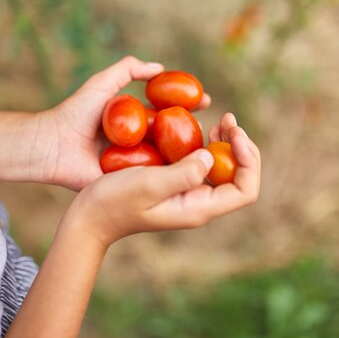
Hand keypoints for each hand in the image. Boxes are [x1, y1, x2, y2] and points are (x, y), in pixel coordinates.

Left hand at [33, 56, 210, 189]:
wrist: (54, 144)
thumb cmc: (76, 113)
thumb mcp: (103, 84)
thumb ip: (128, 70)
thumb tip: (160, 67)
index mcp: (136, 122)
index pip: (169, 111)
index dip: (188, 105)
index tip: (206, 99)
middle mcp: (140, 142)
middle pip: (174, 136)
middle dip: (196, 131)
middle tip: (215, 126)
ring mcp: (136, 163)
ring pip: (169, 158)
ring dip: (190, 155)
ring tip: (211, 147)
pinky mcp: (129, 182)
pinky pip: (154, 178)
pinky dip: (173, 175)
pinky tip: (194, 170)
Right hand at [59, 114, 259, 246]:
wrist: (89, 217)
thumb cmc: (114, 202)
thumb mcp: (149, 184)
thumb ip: (184, 173)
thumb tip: (213, 157)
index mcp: (198, 207)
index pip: (245, 190)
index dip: (249, 160)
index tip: (235, 134)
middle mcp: (199, 203)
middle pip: (239, 177)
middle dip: (241, 147)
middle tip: (228, 120)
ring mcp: (188, 194)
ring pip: (224, 170)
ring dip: (228, 144)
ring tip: (221, 122)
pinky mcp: (175, 185)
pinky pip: (203, 165)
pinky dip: (207, 145)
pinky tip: (199, 130)